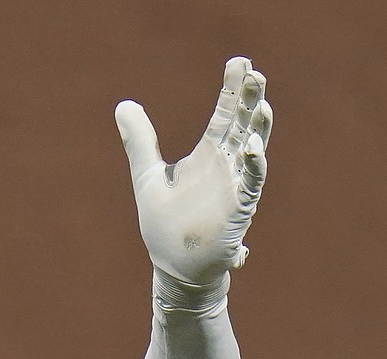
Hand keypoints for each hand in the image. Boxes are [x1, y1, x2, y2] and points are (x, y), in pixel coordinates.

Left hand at [115, 56, 272, 288]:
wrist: (175, 269)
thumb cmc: (165, 227)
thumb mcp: (148, 177)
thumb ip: (139, 141)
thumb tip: (123, 104)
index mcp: (207, 156)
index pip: (225, 115)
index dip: (233, 89)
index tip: (240, 61)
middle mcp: (225, 167)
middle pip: (243, 126)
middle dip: (250, 101)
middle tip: (256, 73)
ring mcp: (234, 188)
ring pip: (252, 152)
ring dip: (259, 129)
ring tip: (263, 104)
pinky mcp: (237, 211)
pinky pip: (250, 185)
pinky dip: (254, 167)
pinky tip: (254, 147)